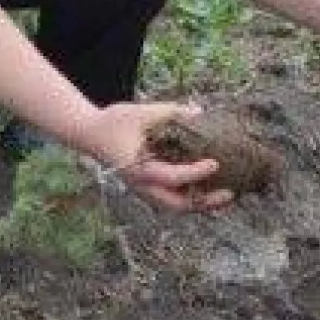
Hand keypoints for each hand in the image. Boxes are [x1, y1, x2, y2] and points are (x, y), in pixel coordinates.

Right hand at [81, 102, 233, 212]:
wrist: (89, 134)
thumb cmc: (113, 122)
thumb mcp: (140, 113)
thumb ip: (169, 112)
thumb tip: (199, 113)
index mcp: (138, 169)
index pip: (172, 177)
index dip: (195, 172)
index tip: (215, 163)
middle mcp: (142, 185)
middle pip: (177, 205)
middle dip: (205, 202)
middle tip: (230, 193)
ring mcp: (144, 189)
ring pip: (176, 206)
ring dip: (201, 204)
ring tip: (225, 195)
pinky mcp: (148, 187)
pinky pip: (173, 198)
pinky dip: (192, 197)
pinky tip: (209, 187)